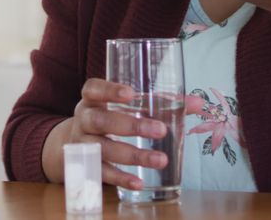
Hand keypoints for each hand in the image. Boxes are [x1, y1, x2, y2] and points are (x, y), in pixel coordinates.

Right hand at [43, 78, 201, 188]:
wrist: (73, 143)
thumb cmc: (110, 116)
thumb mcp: (126, 106)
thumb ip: (161, 102)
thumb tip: (198, 103)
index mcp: (92, 99)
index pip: (93, 89)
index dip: (109, 90)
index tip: (131, 93)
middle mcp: (84, 119)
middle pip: (101, 120)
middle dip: (130, 126)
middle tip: (160, 130)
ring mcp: (82, 144)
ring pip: (103, 149)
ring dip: (133, 155)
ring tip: (160, 160)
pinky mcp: (87, 165)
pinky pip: (102, 173)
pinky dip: (120, 178)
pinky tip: (139, 182)